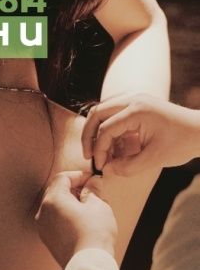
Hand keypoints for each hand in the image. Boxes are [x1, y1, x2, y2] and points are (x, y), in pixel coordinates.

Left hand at [36, 171, 117, 267]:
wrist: (88, 263)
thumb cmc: (94, 233)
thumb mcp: (98, 205)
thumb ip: (93, 190)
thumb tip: (93, 182)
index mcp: (53, 200)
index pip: (62, 178)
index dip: (78, 176)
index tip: (92, 180)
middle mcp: (42, 212)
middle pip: (56, 191)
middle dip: (73, 189)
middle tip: (92, 192)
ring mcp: (43, 227)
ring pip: (55, 207)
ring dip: (70, 203)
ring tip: (89, 209)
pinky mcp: (47, 239)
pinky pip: (55, 221)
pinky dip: (66, 216)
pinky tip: (81, 222)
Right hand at [82, 94, 199, 174]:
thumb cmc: (181, 143)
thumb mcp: (154, 160)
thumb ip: (127, 166)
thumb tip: (107, 169)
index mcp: (137, 110)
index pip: (106, 129)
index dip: (100, 150)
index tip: (102, 167)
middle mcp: (133, 99)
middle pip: (97, 113)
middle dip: (89, 136)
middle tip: (89, 156)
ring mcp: (135, 99)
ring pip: (103, 111)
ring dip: (97, 131)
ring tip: (100, 153)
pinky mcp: (138, 105)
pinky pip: (114, 114)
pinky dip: (109, 130)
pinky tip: (114, 148)